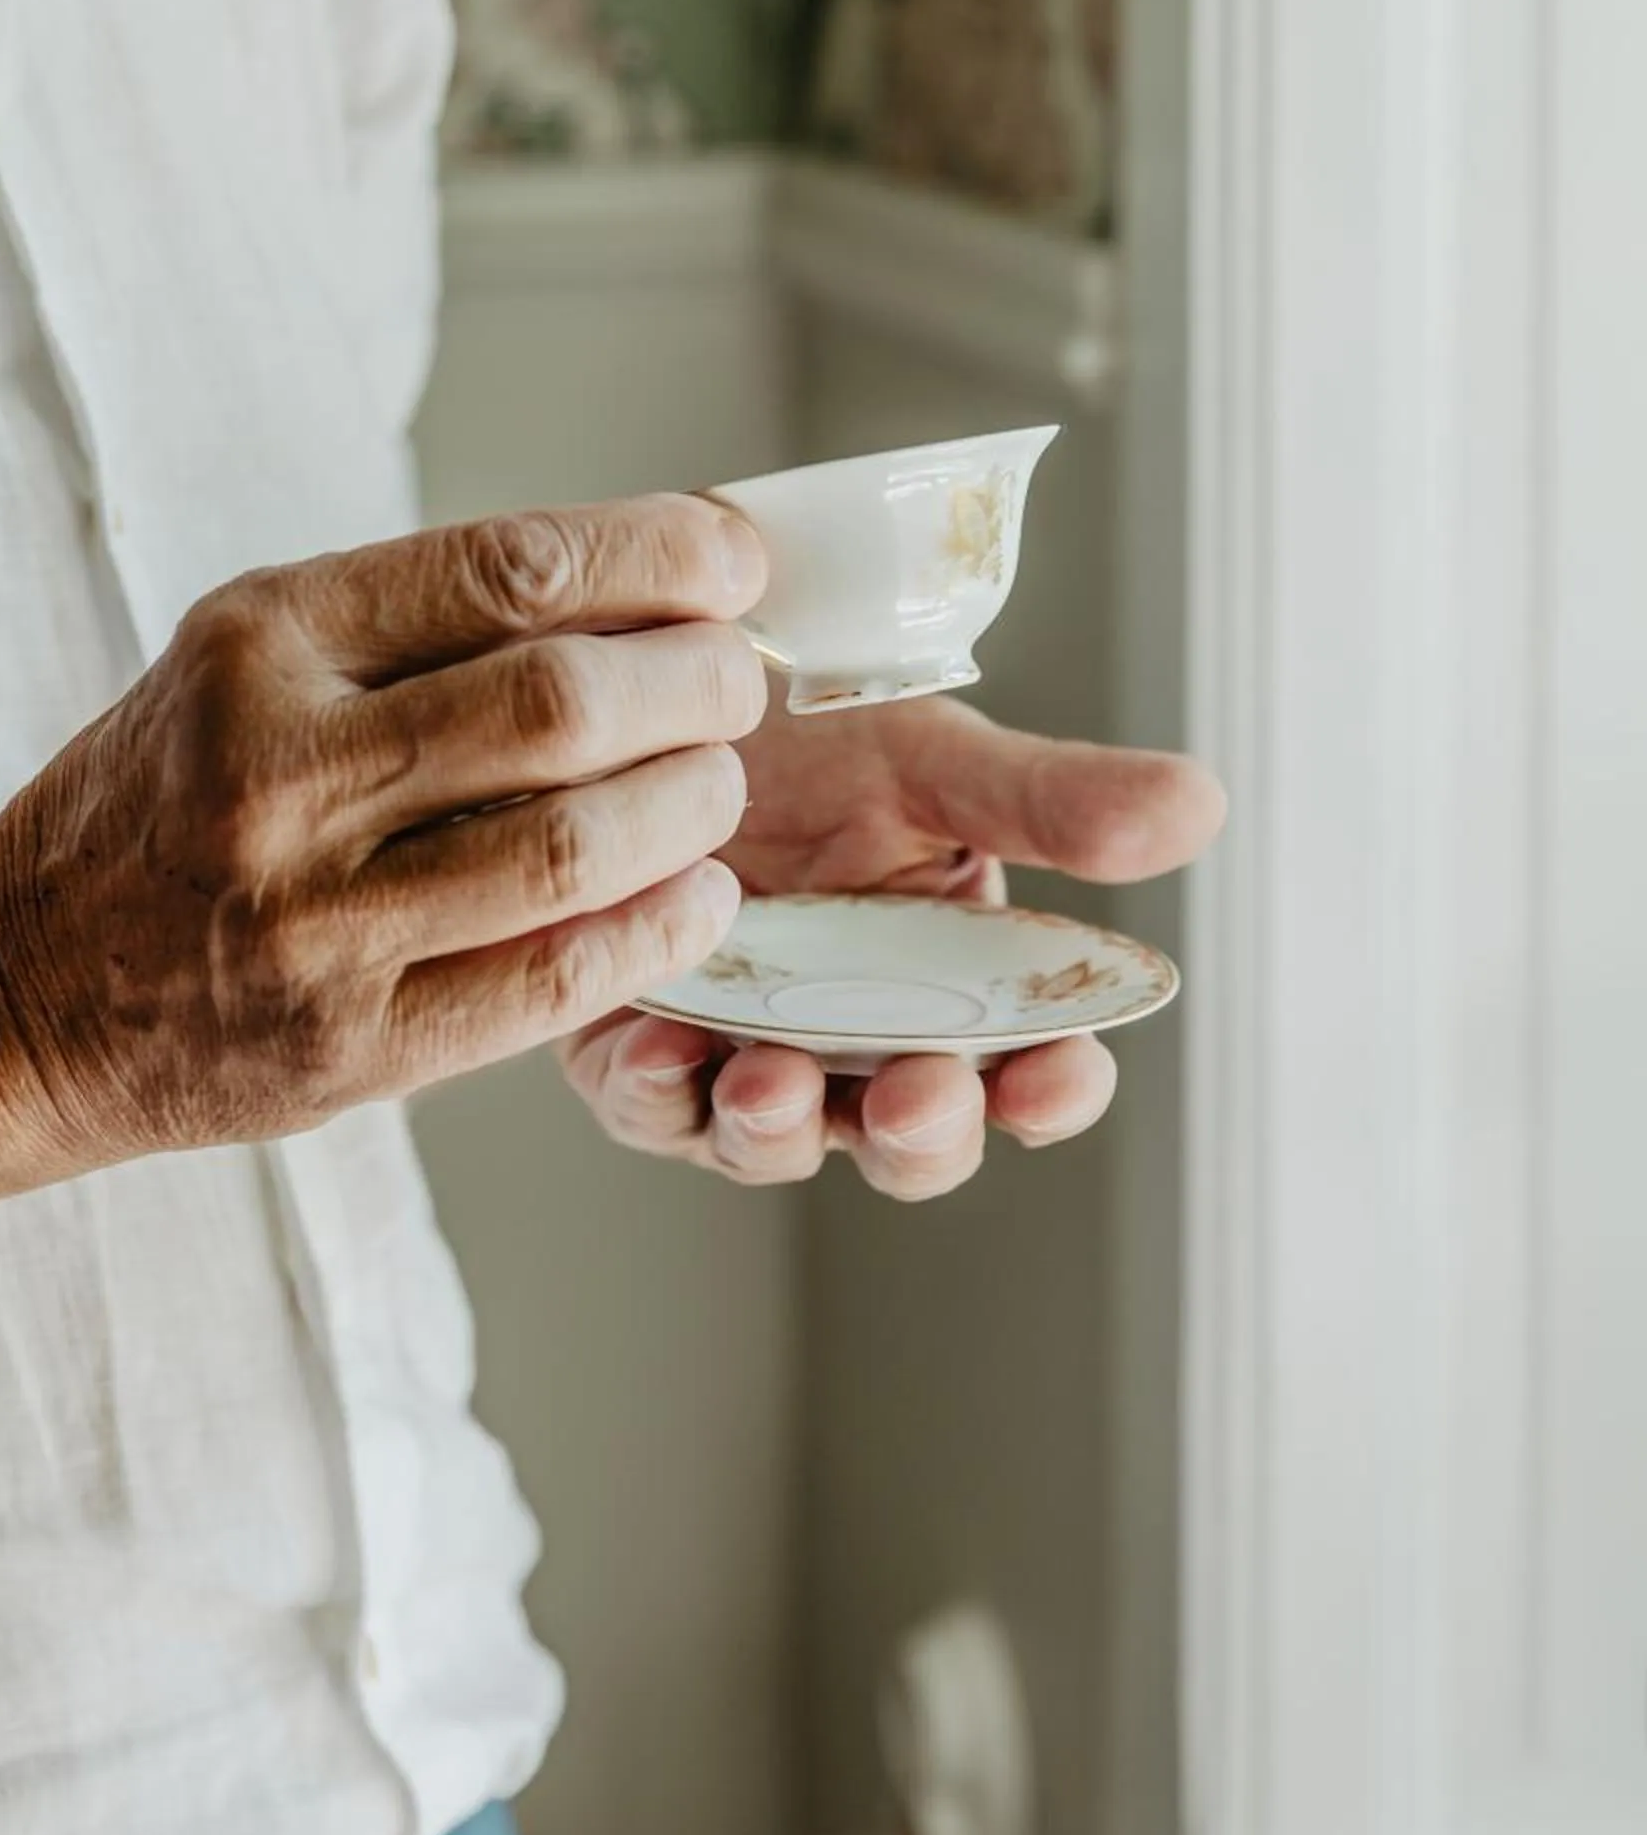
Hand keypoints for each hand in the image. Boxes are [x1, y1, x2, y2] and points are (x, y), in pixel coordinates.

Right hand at [0, 498, 771, 1168]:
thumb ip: (416, 625)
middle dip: (697, 683)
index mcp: (260, 641)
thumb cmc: (166, 799)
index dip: (658, 559)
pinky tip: (700, 895)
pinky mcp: (348, 1044)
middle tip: (739, 683)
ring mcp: (312, 920)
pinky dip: (655, 930)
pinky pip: (549, 979)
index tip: (730, 565)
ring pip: (570, 845)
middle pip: (560, 705)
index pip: (507, 568)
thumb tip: (646, 586)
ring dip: (690, 804)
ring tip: (720, 783)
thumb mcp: (246, 661)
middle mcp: (279, 770)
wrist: (18, 987)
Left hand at [562, 691, 1224, 1201]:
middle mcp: (856, 1045)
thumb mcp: (936, 757)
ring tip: (770, 1082)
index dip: (1053, 1090)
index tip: (1061, 1070)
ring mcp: (743, 1058)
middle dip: (920, 1131)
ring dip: (778, 1126)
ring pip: (771, 1140)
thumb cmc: (812, 733)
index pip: (1030, 1075)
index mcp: (955, 991)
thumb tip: (1198, 807)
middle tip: (913, 1099)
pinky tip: (657, 1043)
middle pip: (909, 1138)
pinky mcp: (635, 1052)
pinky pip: (647, 1101)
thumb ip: (1054, 798)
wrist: (658, 695)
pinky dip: (653, 1087)